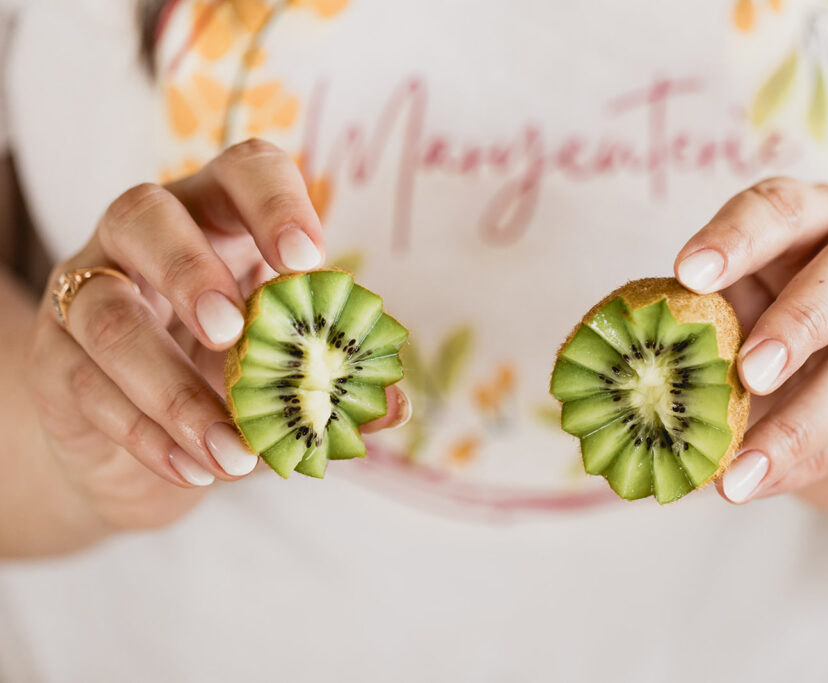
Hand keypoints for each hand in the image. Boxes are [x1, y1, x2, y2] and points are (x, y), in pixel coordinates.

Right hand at [28, 139, 406, 530]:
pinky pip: (86, 386)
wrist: (146, 446)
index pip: (243, 171)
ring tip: (232, 448)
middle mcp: (141, 238)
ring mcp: (85, 293)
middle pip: (143, 213)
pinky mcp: (53, 359)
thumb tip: (394, 404)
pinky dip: (148, 434)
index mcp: (219, 218)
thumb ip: (334, 383)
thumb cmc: (231, 382)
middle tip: (234, 331)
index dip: (275, 202)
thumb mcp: (286, 376)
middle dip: (189, 270)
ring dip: (171, 387)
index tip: (309, 260)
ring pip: (105, 313)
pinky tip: (197, 470)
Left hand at [673, 178, 827, 510]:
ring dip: (802, 422)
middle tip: (748, 372)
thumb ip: (698, 326)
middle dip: (801, 320)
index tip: (687, 273)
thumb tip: (618, 364)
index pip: (783, 207)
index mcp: (816, 220)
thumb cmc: (782, 339)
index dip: (737, 236)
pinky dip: (811, 461)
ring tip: (739, 469)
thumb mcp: (740, 317)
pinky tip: (760, 481)